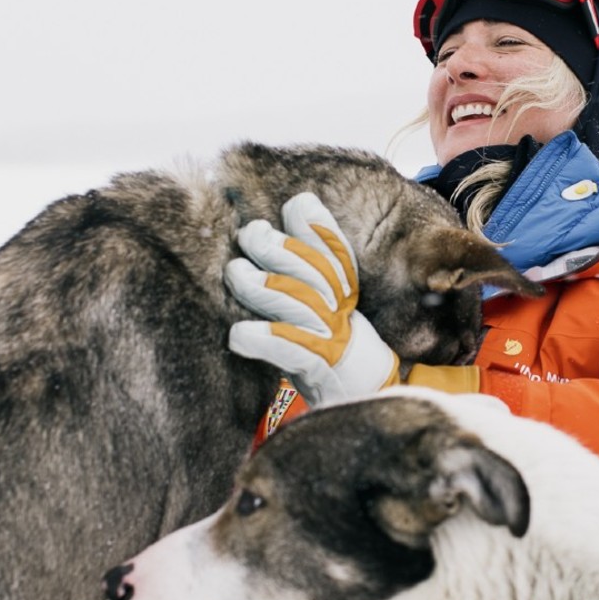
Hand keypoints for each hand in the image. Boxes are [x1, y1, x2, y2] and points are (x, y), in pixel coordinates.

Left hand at [225, 193, 398, 407]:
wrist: (363, 394)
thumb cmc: (332, 340)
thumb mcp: (328, 296)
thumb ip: (310, 257)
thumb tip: (293, 206)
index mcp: (342, 289)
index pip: (333, 251)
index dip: (317, 226)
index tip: (296, 205)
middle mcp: (338, 309)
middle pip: (309, 270)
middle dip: (277, 248)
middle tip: (248, 235)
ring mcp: (329, 338)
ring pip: (295, 303)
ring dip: (262, 286)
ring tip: (235, 273)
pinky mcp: (318, 367)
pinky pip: (288, 349)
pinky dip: (263, 340)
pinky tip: (237, 335)